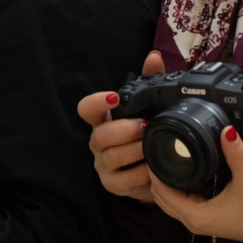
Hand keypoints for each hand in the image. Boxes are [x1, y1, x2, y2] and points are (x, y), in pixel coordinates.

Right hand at [80, 50, 163, 201]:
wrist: (155, 172)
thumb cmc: (146, 135)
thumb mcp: (149, 108)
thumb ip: (150, 81)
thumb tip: (154, 57)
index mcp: (104, 120)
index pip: (87, 109)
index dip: (96, 102)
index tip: (114, 97)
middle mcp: (99, 142)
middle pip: (100, 135)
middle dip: (123, 130)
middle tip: (145, 125)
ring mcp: (103, 165)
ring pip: (112, 157)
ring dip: (134, 151)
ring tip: (152, 145)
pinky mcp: (113, 185)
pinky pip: (123, 180)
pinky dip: (141, 174)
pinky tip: (154, 169)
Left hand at [147, 123, 242, 242]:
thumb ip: (236, 153)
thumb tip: (227, 130)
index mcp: (196, 215)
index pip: (161, 192)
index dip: (153, 171)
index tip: (152, 150)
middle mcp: (193, 222)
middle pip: (160, 198)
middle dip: (156, 176)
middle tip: (157, 150)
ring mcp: (199, 223)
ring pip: (170, 202)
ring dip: (166, 183)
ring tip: (168, 157)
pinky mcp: (206, 219)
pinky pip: (182, 203)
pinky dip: (178, 189)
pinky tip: (186, 171)